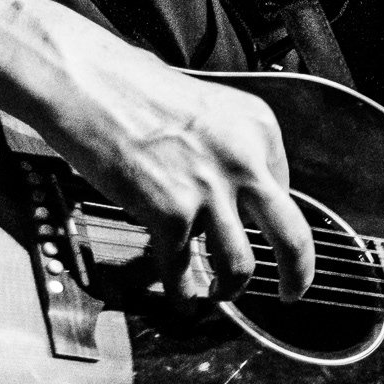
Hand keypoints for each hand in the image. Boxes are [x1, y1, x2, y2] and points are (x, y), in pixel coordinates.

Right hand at [0, 0, 313, 300]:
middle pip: (292, 236)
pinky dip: (183, 294)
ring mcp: (209, 190)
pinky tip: (182, 300)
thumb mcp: (206, 109)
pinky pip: (184, 270)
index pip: (283, 188)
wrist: (87, 83)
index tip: (266, 235)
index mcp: (258, 127)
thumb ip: (228, 150)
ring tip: (220, 295)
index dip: (268, 218)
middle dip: (296, 275)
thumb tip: (233, 196)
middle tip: (292, 293)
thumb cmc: (132, 90)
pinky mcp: (171, 214)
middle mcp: (244, 160)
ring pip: (241, 265)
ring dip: (231, 289)